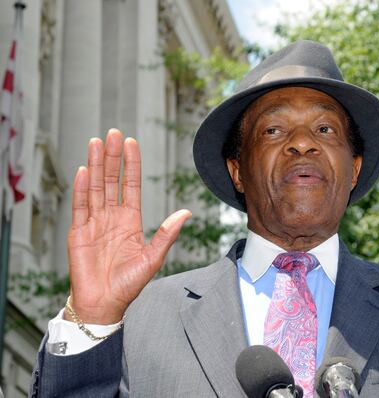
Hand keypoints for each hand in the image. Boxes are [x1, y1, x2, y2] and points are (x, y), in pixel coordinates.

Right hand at [66, 129, 190, 323]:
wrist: (104, 303)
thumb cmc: (128, 284)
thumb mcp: (152, 258)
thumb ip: (166, 234)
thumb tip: (186, 212)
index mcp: (131, 220)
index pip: (132, 185)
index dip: (131, 164)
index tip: (131, 143)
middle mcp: (112, 217)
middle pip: (112, 180)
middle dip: (112, 157)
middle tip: (113, 133)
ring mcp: (94, 222)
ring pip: (95, 187)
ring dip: (95, 165)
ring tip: (96, 143)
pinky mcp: (78, 232)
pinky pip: (80, 206)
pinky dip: (81, 189)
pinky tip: (83, 171)